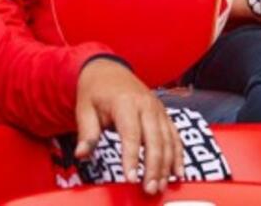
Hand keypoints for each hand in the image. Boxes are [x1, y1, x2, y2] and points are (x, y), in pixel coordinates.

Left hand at [74, 58, 183, 194]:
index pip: (131, 134)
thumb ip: (87, 133)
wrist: (108, 70)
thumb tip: (82, 154)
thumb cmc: (95, 91)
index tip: (131, 177)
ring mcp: (157, 109)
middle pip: (154, 139)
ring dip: (166, 165)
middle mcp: (146, 105)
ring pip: (167, 140)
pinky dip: (177, 155)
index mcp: (125, 102)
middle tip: (149, 189)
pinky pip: (174, 135)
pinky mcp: (163, 114)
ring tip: (160, 186)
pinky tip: (177, 172)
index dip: (132, 157)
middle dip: (153, 167)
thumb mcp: (84, 109)